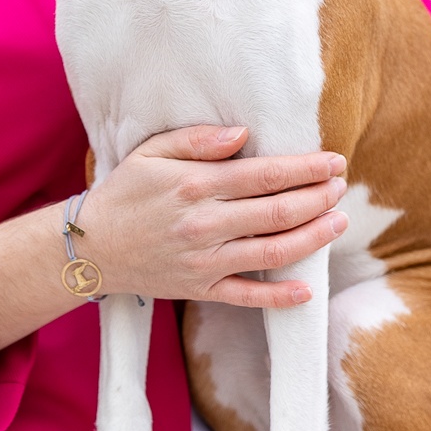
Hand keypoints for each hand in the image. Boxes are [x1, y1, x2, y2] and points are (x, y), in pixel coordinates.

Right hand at [78, 125, 349, 308]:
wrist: (89, 248)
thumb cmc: (124, 193)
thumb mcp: (152, 152)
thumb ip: (198, 139)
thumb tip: (244, 134)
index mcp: (196, 184)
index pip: (266, 174)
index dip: (307, 168)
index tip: (334, 161)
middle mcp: (205, 224)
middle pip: (279, 212)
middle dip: (319, 198)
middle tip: (341, 187)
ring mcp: (205, 261)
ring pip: (273, 252)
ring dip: (313, 237)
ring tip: (338, 222)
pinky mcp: (200, 289)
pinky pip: (247, 296)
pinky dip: (280, 296)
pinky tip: (307, 288)